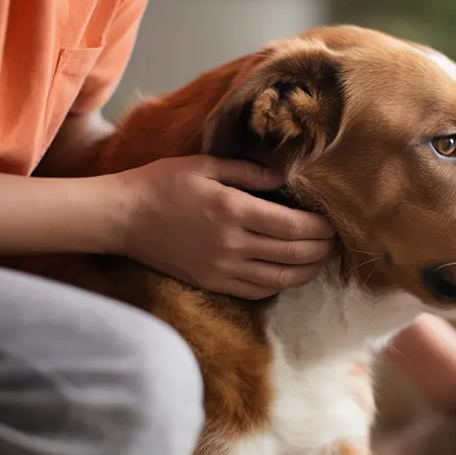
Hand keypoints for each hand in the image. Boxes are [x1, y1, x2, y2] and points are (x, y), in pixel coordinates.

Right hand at [114, 156, 333, 298]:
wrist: (121, 217)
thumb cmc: (160, 184)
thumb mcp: (204, 164)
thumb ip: (248, 171)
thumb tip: (284, 177)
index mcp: (233, 210)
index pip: (293, 226)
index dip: (320, 227)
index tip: (333, 222)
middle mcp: (232, 244)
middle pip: (293, 254)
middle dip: (321, 249)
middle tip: (334, 241)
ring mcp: (222, 268)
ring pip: (280, 278)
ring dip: (307, 271)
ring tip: (320, 260)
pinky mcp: (212, 283)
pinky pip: (257, 291)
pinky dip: (280, 284)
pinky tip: (289, 273)